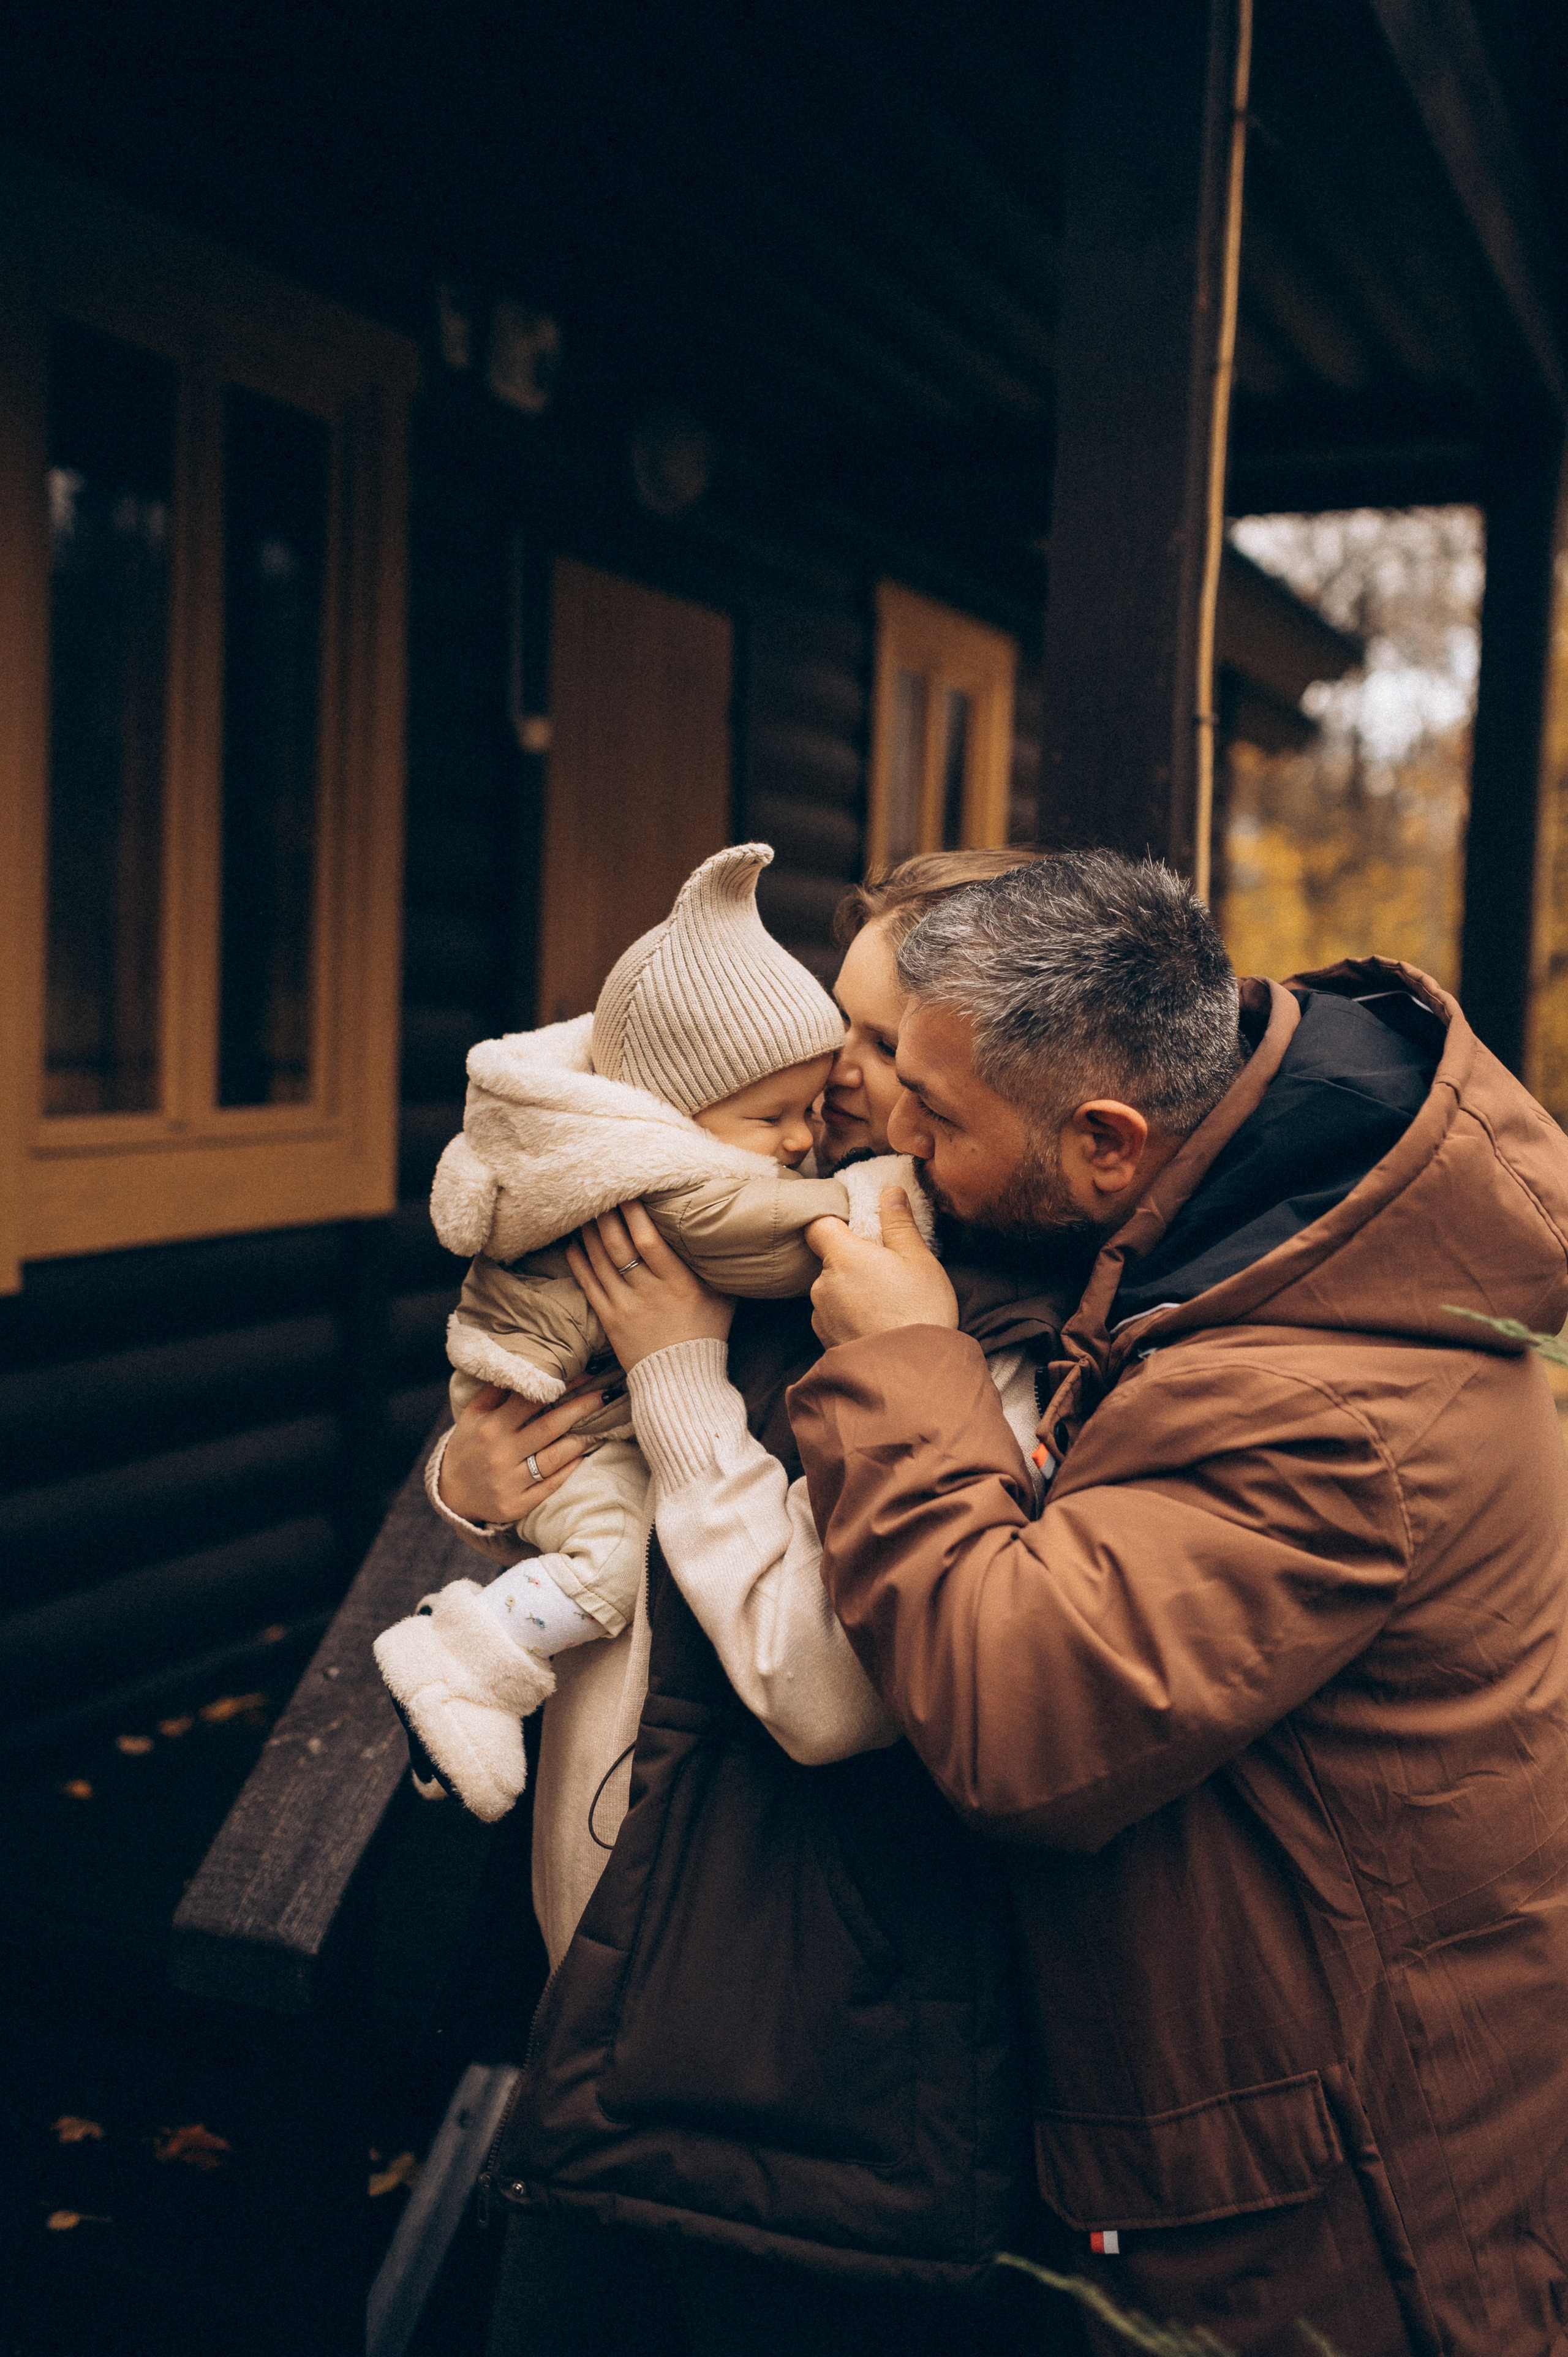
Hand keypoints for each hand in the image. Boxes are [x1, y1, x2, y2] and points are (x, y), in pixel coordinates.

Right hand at [438, 1381, 611, 1526]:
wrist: (450, 1494)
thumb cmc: (468, 1446)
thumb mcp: (473, 1415)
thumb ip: (496, 1390)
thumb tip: (524, 1361)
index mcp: (490, 1427)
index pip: (533, 1399)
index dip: (563, 1384)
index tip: (588, 1370)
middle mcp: (500, 1454)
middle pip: (550, 1426)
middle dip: (583, 1407)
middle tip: (607, 1392)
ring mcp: (509, 1482)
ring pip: (555, 1457)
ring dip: (583, 1439)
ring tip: (604, 1423)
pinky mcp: (516, 1505)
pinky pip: (550, 1486)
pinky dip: (570, 1469)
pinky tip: (585, 1455)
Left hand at [566, 1199, 734, 1372]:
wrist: (682, 1381)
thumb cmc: (707, 1334)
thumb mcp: (722, 1297)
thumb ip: (714, 1265)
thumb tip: (718, 1230)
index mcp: (679, 1284)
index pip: (649, 1241)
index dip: (635, 1214)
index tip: (628, 1192)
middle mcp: (649, 1293)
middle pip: (619, 1246)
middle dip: (607, 1216)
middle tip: (600, 1194)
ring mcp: (625, 1308)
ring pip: (600, 1262)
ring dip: (590, 1233)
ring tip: (586, 1211)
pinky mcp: (609, 1321)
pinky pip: (588, 1285)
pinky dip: (579, 1262)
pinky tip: (573, 1244)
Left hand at [805, 1186, 957, 1346]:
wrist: (913, 1375)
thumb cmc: (920, 1311)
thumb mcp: (919, 1259)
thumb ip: (899, 1223)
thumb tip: (890, 1192)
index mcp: (842, 1256)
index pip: (818, 1225)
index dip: (833, 1221)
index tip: (855, 1225)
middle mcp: (822, 1284)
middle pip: (828, 1259)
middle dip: (852, 1261)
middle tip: (886, 1271)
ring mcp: (821, 1315)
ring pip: (831, 1290)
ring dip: (851, 1290)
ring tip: (886, 1303)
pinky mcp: (825, 1341)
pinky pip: (833, 1317)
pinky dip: (850, 1316)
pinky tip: (877, 1324)